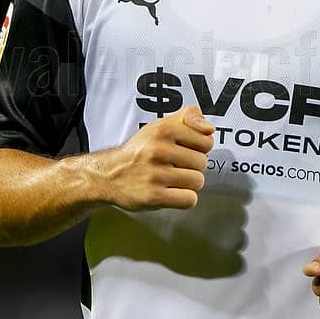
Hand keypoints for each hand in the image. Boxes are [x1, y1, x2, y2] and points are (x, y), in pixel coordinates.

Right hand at [99, 106, 214, 210]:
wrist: (109, 174)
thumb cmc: (139, 152)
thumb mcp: (160, 126)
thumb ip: (188, 118)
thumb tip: (209, 129)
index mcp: (162, 130)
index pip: (206, 140)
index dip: (199, 147)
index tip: (185, 149)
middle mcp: (158, 150)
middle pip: (203, 163)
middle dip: (192, 166)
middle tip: (174, 166)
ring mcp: (156, 174)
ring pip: (197, 181)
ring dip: (188, 183)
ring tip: (172, 180)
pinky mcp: (154, 196)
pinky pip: (189, 200)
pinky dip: (184, 199)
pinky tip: (172, 193)